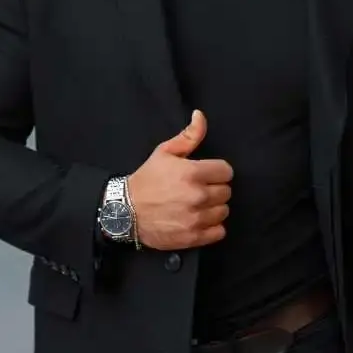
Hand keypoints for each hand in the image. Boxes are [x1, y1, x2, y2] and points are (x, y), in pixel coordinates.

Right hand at [127, 110, 232, 250]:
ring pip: (224, 211)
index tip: (206, 174)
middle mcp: (197, 196)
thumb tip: (200, 115)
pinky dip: (212, 227)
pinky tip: (199, 220)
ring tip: (198, 205)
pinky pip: (219, 232)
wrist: (126, 211)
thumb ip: (188, 135)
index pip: (226, 171)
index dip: (217, 171)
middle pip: (226, 192)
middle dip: (214, 189)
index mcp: (192, 173)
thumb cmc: (147, 180)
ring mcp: (196, 218)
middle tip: (199, 189)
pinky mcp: (193, 237)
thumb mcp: (165, 152)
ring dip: (214, 208)